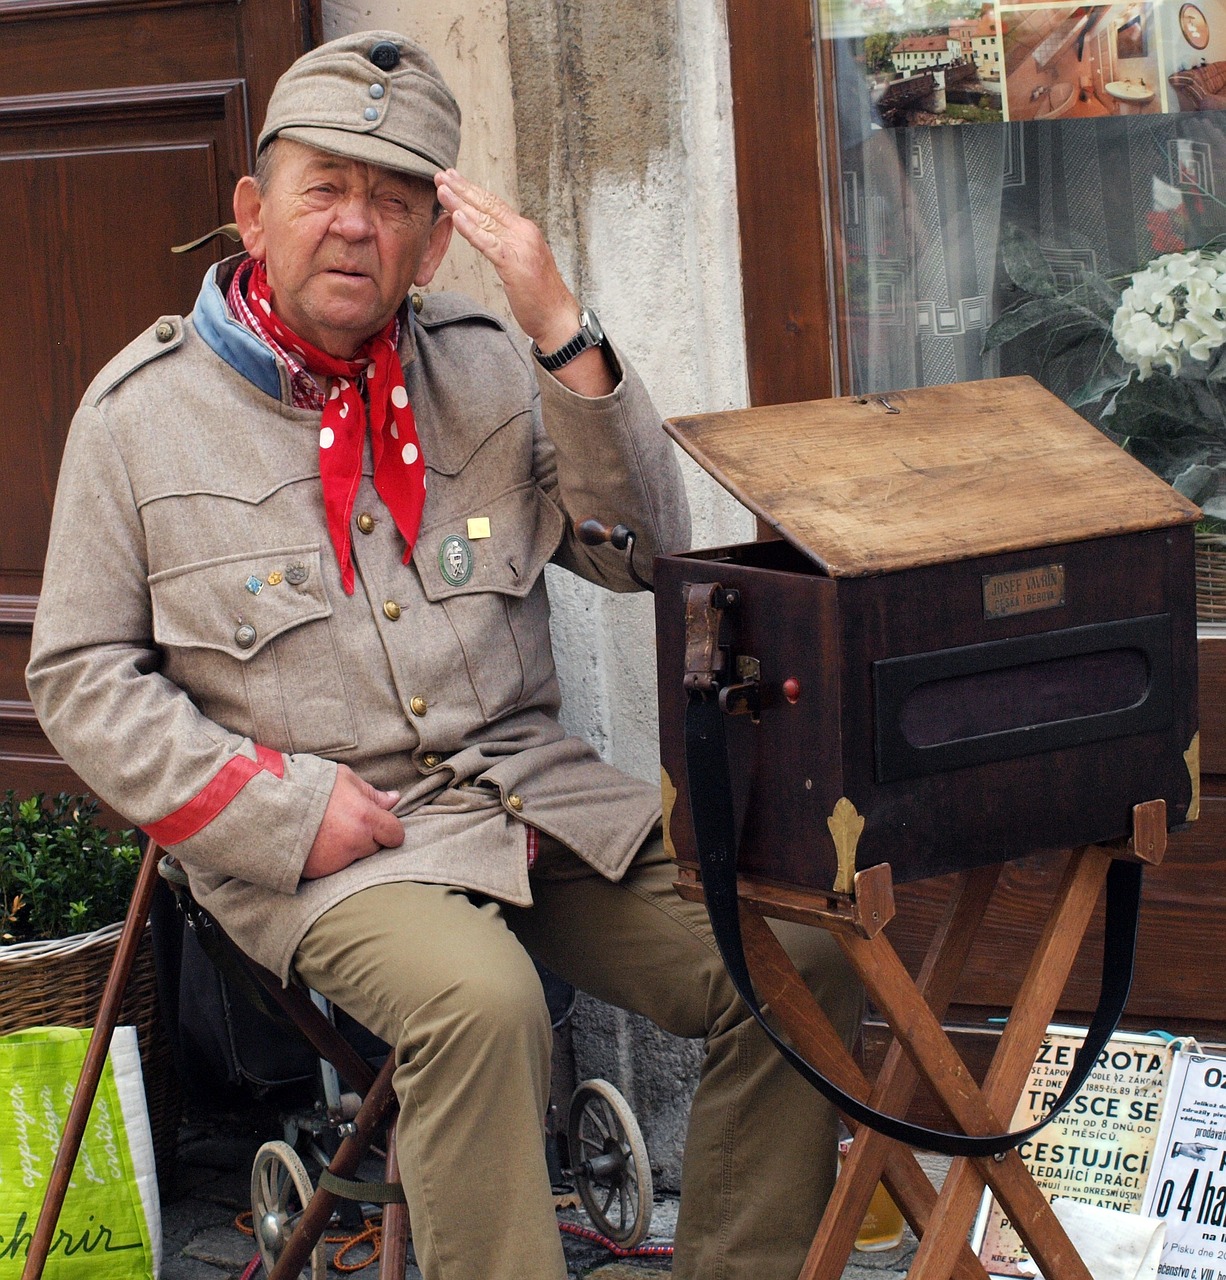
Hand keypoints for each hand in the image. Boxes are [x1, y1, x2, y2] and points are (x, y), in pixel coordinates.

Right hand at [302, 764, 403, 878]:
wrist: (268, 805)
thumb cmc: (308, 786)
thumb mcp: (343, 778)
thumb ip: (371, 793)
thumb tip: (394, 800)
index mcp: (365, 818)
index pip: (395, 834)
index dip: (390, 829)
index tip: (381, 825)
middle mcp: (354, 843)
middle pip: (374, 848)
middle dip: (365, 838)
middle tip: (344, 823)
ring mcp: (336, 861)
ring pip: (354, 859)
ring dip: (346, 849)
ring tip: (326, 831)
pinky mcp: (319, 873)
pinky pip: (333, 868)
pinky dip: (328, 859)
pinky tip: (315, 843)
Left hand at [434, 172, 612, 395]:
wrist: (558, 317)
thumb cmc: (540, 296)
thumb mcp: (522, 263)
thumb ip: (507, 246)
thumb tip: (488, 237)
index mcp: (525, 230)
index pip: (494, 204)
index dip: (472, 190)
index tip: (454, 179)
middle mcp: (524, 232)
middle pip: (488, 205)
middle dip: (462, 189)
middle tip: (441, 175)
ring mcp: (520, 247)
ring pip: (485, 220)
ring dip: (460, 203)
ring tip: (442, 190)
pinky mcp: (514, 264)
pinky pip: (488, 243)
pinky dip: (471, 229)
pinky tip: (456, 217)